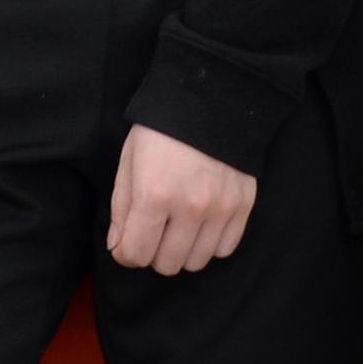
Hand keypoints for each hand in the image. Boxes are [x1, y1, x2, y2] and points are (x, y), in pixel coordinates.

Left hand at [108, 123, 257, 275]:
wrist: (209, 99)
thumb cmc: (160, 130)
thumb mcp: (129, 161)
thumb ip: (121, 208)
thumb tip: (119, 247)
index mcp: (154, 194)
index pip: (136, 254)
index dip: (126, 253)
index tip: (127, 243)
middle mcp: (189, 206)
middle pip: (166, 264)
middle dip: (153, 253)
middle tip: (153, 232)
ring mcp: (220, 208)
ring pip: (196, 262)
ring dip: (182, 251)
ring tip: (177, 226)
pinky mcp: (243, 206)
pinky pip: (224, 249)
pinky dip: (209, 244)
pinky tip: (200, 224)